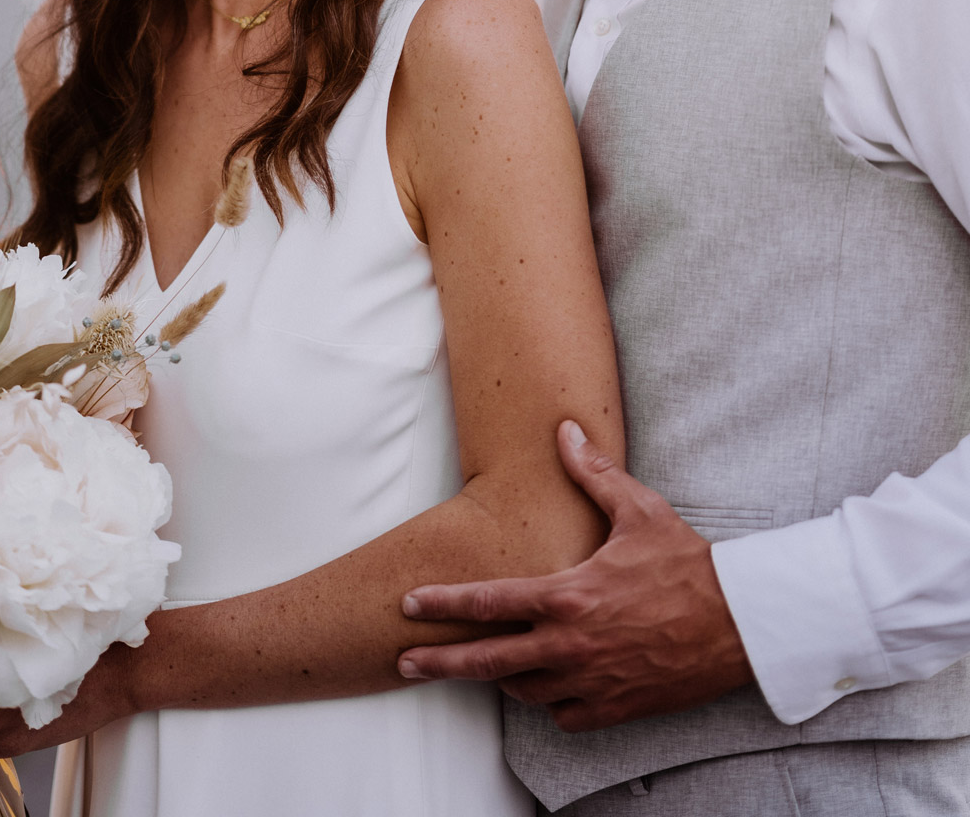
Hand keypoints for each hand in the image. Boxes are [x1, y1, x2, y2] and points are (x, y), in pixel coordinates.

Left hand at [397, 420, 752, 729]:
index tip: (409, 605)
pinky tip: (546, 688)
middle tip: (406, 661)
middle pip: (489, 661)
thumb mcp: (639, 509)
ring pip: (525, 690)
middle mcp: (572, 645)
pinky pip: (565, 716)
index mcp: (569, 595)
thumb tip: (565, 429)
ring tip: (483, 663)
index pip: (490, 601)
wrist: (740, 624)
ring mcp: (593, 682)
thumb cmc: (688, 563)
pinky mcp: (617, 708)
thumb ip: (593, 472)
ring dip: (502, 677)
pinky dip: (550, 705)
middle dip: (441, 662)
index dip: (445, 603)